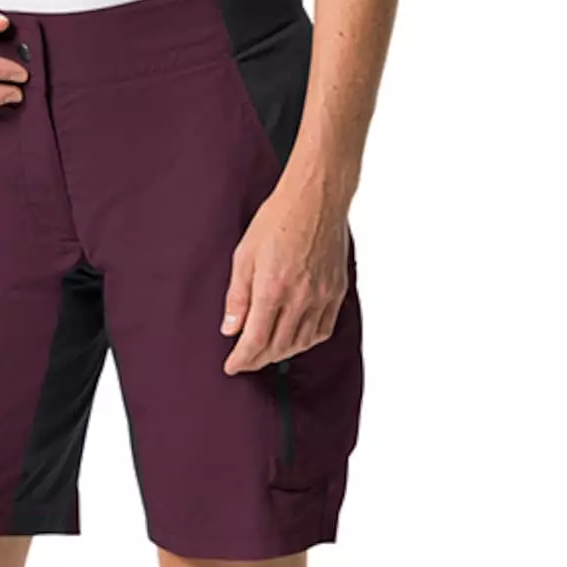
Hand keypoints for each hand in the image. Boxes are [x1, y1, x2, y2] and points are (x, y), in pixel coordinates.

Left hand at [220, 178, 348, 374]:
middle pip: (278, 347)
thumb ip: (237, 296)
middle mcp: (300, 298)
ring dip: (281, 353)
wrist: (316, 199)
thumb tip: (230, 329)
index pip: (255, 340)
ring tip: (266, 352)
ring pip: (302, 343)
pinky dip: (306, 341)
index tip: (231, 367)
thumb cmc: (276, 220)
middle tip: (244, 362)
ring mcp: (321, 296)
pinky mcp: (336, 292)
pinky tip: (295, 339)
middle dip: (258, 360)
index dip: (242, 360)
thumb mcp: (244, 255)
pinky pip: (323, 330)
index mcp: (272, 288)